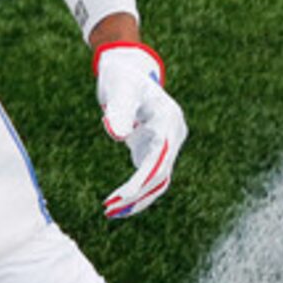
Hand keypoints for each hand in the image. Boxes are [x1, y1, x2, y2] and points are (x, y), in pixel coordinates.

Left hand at [94, 42, 187, 220]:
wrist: (127, 70)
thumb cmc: (122, 77)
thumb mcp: (118, 88)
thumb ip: (118, 110)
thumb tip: (116, 135)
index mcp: (168, 120)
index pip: (160, 158)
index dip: (143, 180)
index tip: (123, 196)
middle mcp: (173, 134)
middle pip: (160, 174)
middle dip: (137, 194)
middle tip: (109, 209)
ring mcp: (166, 143)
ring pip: (158, 180)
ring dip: (137, 198)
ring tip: (111, 212)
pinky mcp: (154, 149)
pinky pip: (150, 176)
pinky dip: (136, 191)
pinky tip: (118, 205)